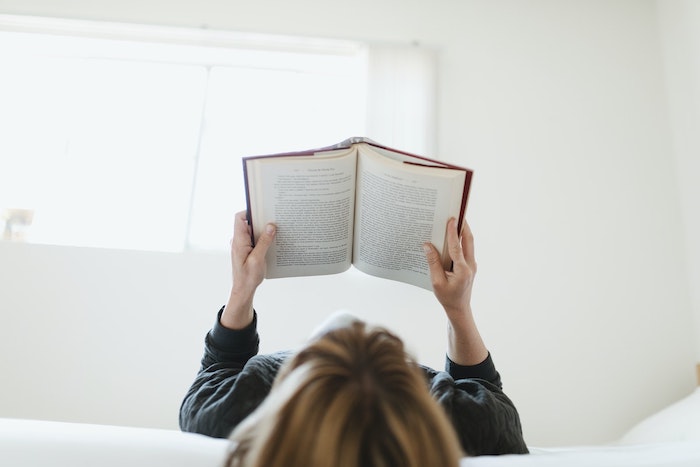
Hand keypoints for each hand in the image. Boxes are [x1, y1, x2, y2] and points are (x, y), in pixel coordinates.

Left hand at [221, 211, 275, 329]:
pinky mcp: (247, 251)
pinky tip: (273, 242)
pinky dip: (263, 239)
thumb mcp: (258, 259)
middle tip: (274, 218)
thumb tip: (271, 226)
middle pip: (248, 223)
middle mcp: (239, 241)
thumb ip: (264, 242)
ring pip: (253, 231)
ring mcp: (242, 245)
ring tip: (276, 230)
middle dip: (261, 220)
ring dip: (264, 230)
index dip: (249, 211)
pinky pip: (255, 240)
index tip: (262, 210)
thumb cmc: (248, 277)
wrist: (243, 290)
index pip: (239, 218)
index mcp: (238, 240)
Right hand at [424, 217, 475, 318]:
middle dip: (463, 226)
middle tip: (456, 213)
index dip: (453, 232)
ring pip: (469, 243)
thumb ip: (433, 262)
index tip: (451, 219)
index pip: (457, 247)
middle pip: (469, 240)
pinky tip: (452, 237)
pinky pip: (466, 249)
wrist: (459, 309)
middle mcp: (470, 266)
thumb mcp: (436, 281)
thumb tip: (427, 245)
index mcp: (462, 270)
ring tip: (454, 220)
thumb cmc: (447, 297)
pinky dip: (460, 241)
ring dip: (463, 232)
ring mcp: (472, 265)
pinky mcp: (470, 266)